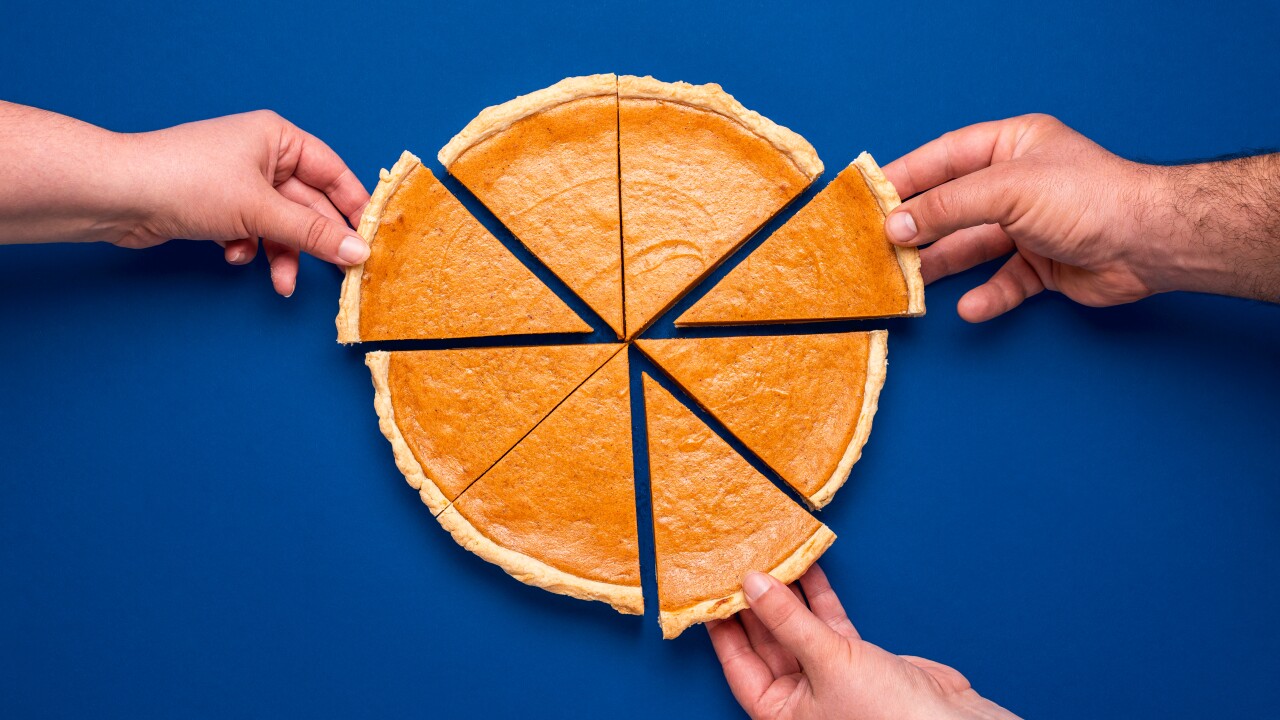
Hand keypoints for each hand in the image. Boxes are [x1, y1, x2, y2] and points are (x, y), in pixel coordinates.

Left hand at [115, 110, 370, 295]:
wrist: (117, 195)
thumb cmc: (187, 182)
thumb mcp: (261, 210)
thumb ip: (314, 233)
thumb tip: (358, 253)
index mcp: (277, 138)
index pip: (333, 172)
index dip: (354, 206)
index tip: (372, 239)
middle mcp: (261, 156)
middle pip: (308, 204)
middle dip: (315, 241)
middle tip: (340, 273)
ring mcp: (239, 183)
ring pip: (280, 225)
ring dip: (282, 254)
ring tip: (280, 283)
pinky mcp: (218, 208)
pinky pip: (252, 232)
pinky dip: (248, 249)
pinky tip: (232, 256)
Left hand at [707, 565, 1018, 719]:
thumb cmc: (888, 717)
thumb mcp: (829, 663)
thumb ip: (789, 621)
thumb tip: (753, 584)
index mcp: (780, 713)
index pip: (738, 663)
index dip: (724, 626)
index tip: (712, 588)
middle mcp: (799, 698)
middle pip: (765, 641)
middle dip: (755, 602)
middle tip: (738, 560)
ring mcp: (828, 677)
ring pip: (797, 627)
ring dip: (787, 592)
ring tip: (770, 554)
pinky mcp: (857, 660)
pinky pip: (827, 623)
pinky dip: (818, 596)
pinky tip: (807, 566)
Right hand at [880, 114, 1171, 321]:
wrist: (1149, 242)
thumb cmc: (1087, 198)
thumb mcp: (1005, 191)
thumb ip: (945, 207)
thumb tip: (895, 225)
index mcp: (1012, 145)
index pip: (945, 157)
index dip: (905, 176)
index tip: (868, 196)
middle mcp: (1018, 183)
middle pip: (953, 205)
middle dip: (918, 228)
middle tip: (878, 246)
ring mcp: (1030, 226)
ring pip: (972, 246)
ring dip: (943, 265)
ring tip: (908, 283)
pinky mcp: (1044, 265)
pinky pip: (1004, 281)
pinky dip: (987, 296)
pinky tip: (970, 308)